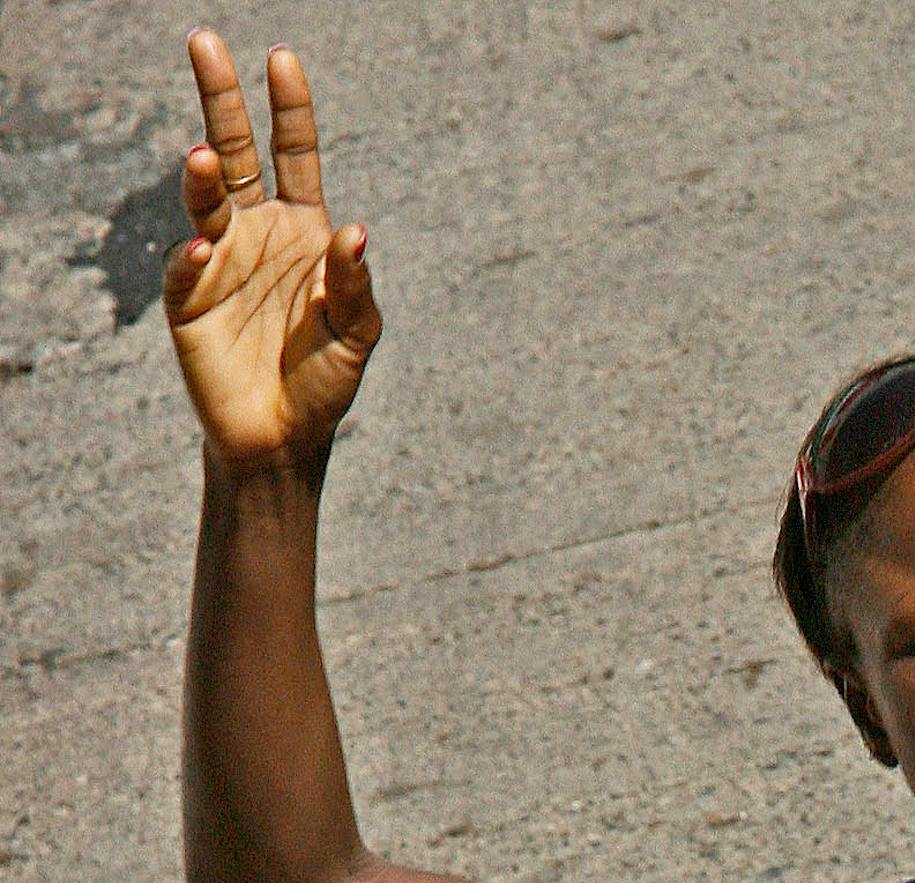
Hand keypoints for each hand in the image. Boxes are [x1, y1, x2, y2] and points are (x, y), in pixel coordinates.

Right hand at [164, 31, 379, 470]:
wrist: (286, 437)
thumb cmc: (326, 380)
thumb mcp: (358, 333)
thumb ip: (356, 285)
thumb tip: (355, 232)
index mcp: (303, 231)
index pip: (294, 156)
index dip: (289, 110)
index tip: (281, 59)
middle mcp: (257, 234)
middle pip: (237, 154)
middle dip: (221, 100)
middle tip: (205, 43)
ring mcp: (220, 263)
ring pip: (205, 203)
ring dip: (202, 179)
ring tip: (202, 155)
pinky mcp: (190, 304)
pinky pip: (187, 272)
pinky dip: (191, 260)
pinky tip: (202, 251)